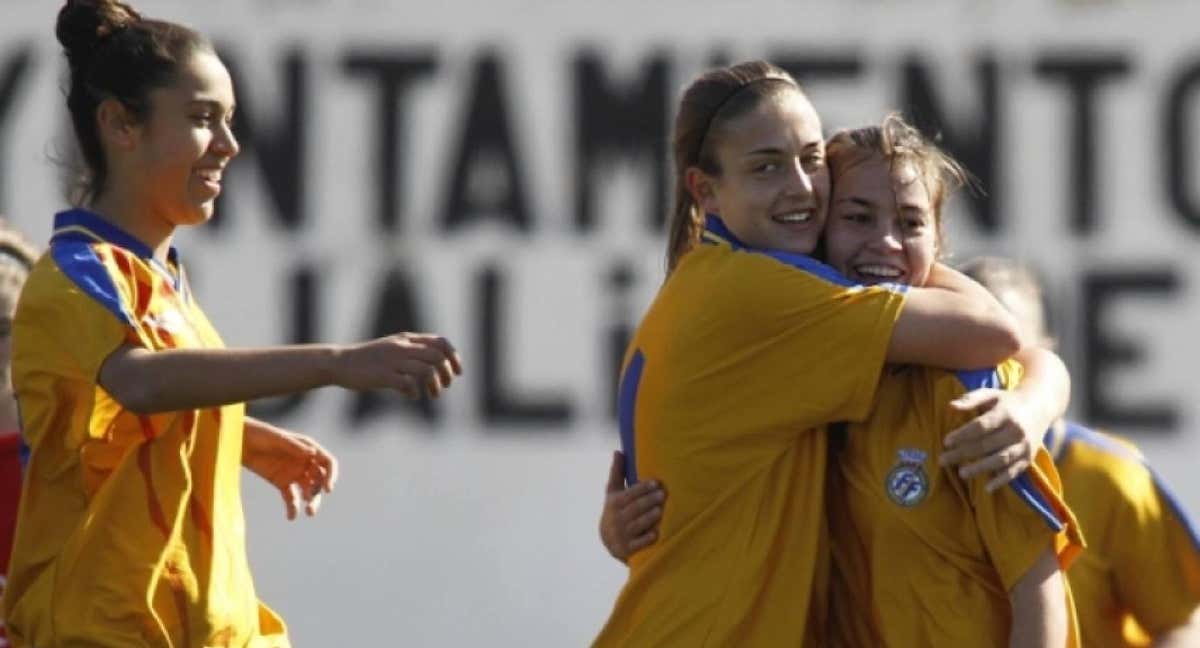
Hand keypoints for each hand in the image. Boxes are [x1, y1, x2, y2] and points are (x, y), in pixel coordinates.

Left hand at [243, 424, 337, 519]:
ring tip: (308, 513)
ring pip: (308, 491)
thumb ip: (294, 447)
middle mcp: (305, 462)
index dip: (331, 476)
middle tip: (311, 507)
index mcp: (308, 449)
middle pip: (319, 480)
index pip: (327, 463)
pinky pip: (291, 497)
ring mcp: (294, 473)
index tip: (327, 489)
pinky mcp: (281, 482)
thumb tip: (313, 453)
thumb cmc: (260, 435)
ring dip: (310, 502)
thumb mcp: (277, 439)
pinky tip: (291, 516)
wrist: (240, 442)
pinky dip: (293, 508)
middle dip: (318, 494)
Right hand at [333, 333, 462, 398]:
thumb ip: (412, 352)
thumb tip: (436, 367)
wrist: (340, 363)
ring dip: (435, 386)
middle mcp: (402, 347)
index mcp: (407, 339)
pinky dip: (415, 392)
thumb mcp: (393, 348)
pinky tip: (412, 396)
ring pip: (426, 371)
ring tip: (433, 395)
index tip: (457, 372)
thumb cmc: (369, 359)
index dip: (454, 357)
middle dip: (447, 374)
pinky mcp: (383, 375)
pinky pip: (408, 384)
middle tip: (445, 386)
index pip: (440, 342)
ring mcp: (393, 361)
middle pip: (437, 357)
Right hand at [599, 451, 664, 561]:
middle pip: (634, 508)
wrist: (608, 541)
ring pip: (637, 525)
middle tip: (663, 494)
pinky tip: (655, 534)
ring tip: (660, 510)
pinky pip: (637, 544)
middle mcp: (616, 519)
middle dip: (648, 501)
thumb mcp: (613, 492)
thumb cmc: (615, 510)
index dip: (642, 488)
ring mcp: (621, 534)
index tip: (655, 483)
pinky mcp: (627, 549)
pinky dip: (645, 539)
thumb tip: (618, 451)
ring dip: (648, 518)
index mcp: (614, 503)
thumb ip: (617, 472)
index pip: (629, 494)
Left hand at [939, 388, 1039, 492]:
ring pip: (1000, 460)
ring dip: (980, 468)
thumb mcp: (990, 394)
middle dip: (963, 453)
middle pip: (986, 445)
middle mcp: (1016, 430)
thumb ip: (970, 399)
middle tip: (943, 460)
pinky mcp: (1029, 457)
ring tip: (961, 473)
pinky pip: (1014, 471)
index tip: (946, 442)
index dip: (963, 435)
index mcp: (1005, 413)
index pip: (981, 426)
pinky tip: (987, 488)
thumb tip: (950, 406)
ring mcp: (1024, 445)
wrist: (1039, 407)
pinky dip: (1001, 480)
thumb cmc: (1007, 401)